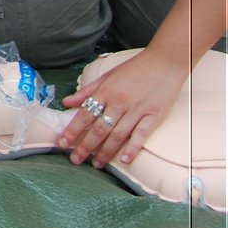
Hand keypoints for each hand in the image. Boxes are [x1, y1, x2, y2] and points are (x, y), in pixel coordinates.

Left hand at [57, 47, 190, 169]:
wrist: (165, 63)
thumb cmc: (134, 69)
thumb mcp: (107, 76)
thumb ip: (87, 91)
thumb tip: (66, 102)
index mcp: (105, 92)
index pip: (84, 114)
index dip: (72, 130)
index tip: (62, 143)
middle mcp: (118, 102)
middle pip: (99, 129)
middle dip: (85, 146)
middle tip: (76, 160)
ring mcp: (137, 110)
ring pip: (117, 135)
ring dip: (106, 152)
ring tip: (97, 164)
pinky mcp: (154, 116)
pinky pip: (141, 135)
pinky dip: (132, 148)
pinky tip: (125, 160)